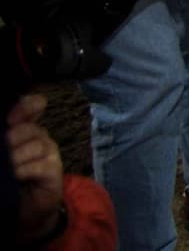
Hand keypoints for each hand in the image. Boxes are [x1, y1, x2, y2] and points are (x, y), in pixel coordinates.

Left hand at [7, 94, 64, 244]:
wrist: (25, 210)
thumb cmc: (10, 182)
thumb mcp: (4, 159)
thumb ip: (3, 144)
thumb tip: (1, 135)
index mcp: (26, 131)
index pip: (34, 106)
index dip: (26, 106)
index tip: (10, 119)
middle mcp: (40, 138)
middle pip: (30, 128)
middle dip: (13, 138)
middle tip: (2, 154)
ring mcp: (50, 153)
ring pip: (37, 145)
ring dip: (17, 158)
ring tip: (8, 170)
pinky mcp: (55, 170)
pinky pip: (41, 164)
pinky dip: (25, 170)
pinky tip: (17, 176)